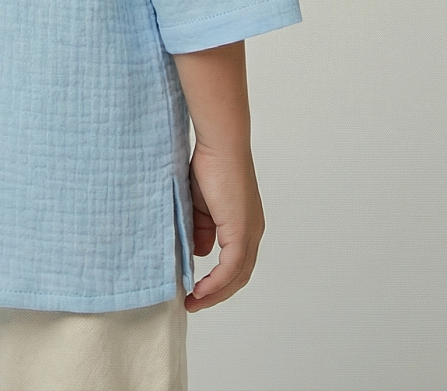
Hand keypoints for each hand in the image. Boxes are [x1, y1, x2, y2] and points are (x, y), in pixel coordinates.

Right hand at [184, 140, 264, 311]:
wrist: (220, 144)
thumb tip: (200, 253)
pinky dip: (215, 282)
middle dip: (216, 293)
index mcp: (245, 224)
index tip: (196, 289)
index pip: (236, 263)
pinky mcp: (241, 230)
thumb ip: (201, 229)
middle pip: (239, 276)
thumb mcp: (200, 205)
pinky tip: (199, 289)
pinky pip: (230, 267)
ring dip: (214, 292)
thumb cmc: (210, 165)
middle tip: (193, 302)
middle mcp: (253, 231)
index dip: (218, 281)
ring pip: (237, 275)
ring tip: (193, 300)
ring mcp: (249, 232)